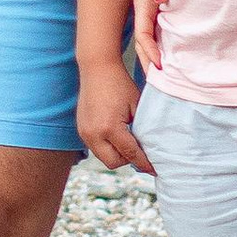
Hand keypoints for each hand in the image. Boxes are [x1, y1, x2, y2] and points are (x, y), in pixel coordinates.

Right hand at [77, 57, 149, 173]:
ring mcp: (85, 132)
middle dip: (128, 160)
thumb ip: (142, 129)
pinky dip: (107, 146)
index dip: (144, 163)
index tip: (155, 169)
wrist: (97, 67)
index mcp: (110, 128)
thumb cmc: (120, 83)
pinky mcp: (81, 129)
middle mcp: (94, 134)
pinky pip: (96, 148)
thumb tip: (149, 149)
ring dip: (117, 154)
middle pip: (114, 162)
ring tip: (129, 142)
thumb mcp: (136, 106)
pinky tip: (117, 136)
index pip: (130, 154)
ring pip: (103, 157)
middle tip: (141, 151)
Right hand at [132, 0, 168, 75]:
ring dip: (157, 51)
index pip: (142, 34)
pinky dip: (164, 37)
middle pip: (145, 39)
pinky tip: (174, 44)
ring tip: (168, 70)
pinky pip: (160, 21)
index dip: (150, 53)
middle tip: (162, 81)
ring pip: (152, 32)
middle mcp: (146, 2)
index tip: (161, 70)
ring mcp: (151, 0)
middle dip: (151, 60)